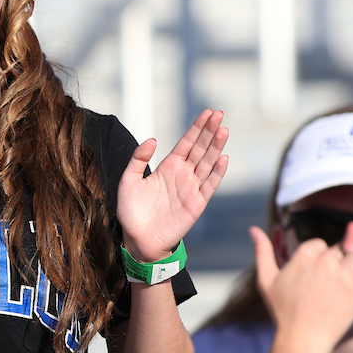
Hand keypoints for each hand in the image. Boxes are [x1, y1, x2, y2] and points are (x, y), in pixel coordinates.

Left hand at [117, 110, 229, 262]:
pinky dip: (217, 173)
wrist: (137, 239)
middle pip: (200, 148)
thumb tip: (153, 139)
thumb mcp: (128, 180)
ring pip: (207, 163)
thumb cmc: (131, 211)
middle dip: (209, 131)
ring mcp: (191, 188)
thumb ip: (138, 159)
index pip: (186, 143)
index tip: (208, 113)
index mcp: (168, 167)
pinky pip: (209, 186)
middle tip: (219, 114)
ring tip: (224, 130)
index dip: (197, 128)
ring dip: (216, 147)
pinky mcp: (196, 204)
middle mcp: (183, 175)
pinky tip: (223, 158)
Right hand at [251, 227, 352, 352]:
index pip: (319, 245)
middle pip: (337, 252)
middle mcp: (324, 261)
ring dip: (350, 270)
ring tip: (338, 292)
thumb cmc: (282, 312)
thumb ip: (262, 252)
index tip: (311, 280)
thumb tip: (253, 229)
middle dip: (333, 267)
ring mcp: (343, 276)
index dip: (317, 261)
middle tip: (323, 292)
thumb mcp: (267, 280)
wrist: (302, 342)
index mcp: (304, 254)